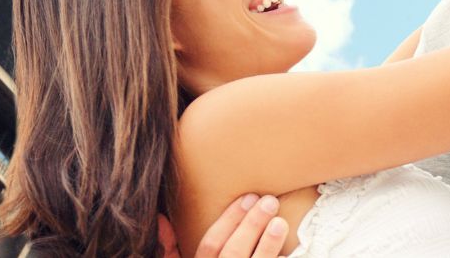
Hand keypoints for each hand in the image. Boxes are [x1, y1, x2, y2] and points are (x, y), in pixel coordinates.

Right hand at [159, 194, 287, 257]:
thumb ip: (168, 250)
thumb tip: (160, 219)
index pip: (211, 244)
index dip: (229, 220)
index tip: (247, 197)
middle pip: (233, 252)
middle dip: (251, 225)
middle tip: (269, 201)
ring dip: (269, 244)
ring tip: (280, 222)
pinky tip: (289, 252)